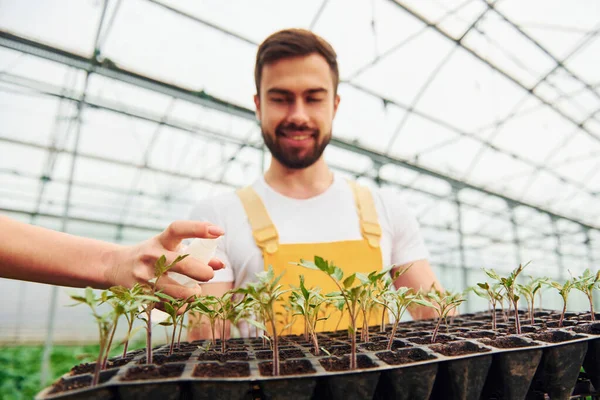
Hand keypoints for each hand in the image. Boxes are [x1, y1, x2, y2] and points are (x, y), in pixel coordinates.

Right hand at [104, 221, 224, 297]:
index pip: (178, 229)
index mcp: (160, 240)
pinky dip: (181, 306)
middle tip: (209, 275)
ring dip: (193, 293)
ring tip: (194, 291)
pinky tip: (182, 302)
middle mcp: (151, 256)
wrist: (115, 266)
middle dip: (203, 272)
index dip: (199, 229)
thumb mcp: (170, 248)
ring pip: (178, 291)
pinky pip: (169, 306)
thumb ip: (196, 254)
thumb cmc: (153, 256)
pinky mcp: (141, 295)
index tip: (220, 232)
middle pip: (183, 264)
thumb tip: (220, 265)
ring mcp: (144, 277)